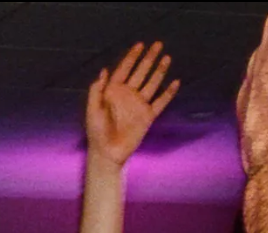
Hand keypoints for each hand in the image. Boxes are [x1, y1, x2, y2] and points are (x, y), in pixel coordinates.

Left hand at [85, 41, 179, 166]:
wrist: (107, 153)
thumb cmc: (96, 132)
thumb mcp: (92, 109)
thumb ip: (97, 90)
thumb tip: (104, 70)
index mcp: (113, 91)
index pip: (124, 69)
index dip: (131, 57)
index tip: (140, 45)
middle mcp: (127, 95)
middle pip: (140, 72)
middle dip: (148, 58)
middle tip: (158, 44)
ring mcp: (138, 105)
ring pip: (152, 83)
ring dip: (159, 71)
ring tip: (166, 57)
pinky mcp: (147, 116)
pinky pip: (160, 102)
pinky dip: (168, 93)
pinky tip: (175, 82)